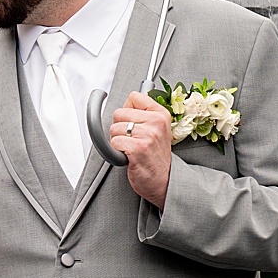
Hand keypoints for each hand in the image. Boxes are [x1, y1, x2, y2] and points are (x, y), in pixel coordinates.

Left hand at [109, 91, 172, 209]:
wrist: (163, 180)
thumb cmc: (155, 156)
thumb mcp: (157, 129)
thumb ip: (143, 114)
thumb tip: (126, 103)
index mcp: (161, 114)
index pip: (134, 97)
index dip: (127, 111)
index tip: (133, 123)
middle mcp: (156, 122)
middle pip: (119, 113)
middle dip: (120, 128)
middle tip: (132, 140)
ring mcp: (148, 135)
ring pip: (114, 128)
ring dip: (118, 141)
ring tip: (131, 148)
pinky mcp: (138, 148)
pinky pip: (114, 142)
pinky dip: (117, 151)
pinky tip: (128, 156)